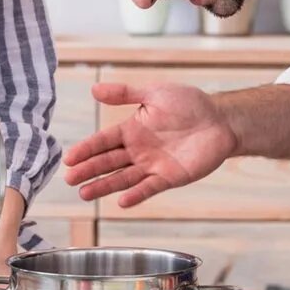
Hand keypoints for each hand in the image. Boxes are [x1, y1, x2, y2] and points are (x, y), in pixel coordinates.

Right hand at [63, 82, 236, 207]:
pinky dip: (135, 194)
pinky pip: (149, 187)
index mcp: (132, 130)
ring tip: (85, 194)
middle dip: (89, 170)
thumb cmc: (189, 104)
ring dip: (104, 186)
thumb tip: (94, 89)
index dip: (86, 149)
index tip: (69, 158)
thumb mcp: (154, 93)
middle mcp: (138, 150)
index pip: (103, 141)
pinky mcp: (169, 177)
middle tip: (70, 179)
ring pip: (123, 178)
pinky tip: (121, 201)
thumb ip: (125, 94)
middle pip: (108, 162)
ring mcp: (152, 165)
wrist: (220, 120)